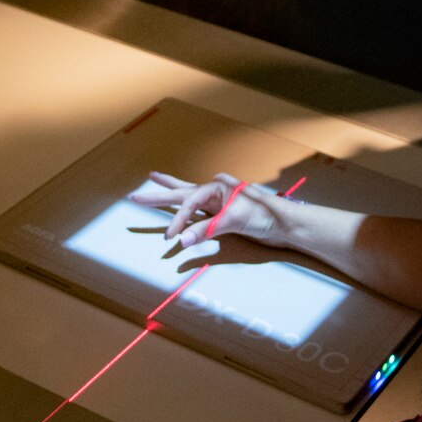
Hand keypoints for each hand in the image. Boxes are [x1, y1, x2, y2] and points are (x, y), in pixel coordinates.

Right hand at [130, 171, 288, 249]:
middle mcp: (215, 191)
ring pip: (188, 198)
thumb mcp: (235, 220)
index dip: (178, 220)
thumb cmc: (266, 216)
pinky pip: (198, 213)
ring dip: (170, 193)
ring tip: (152, 180)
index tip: (170, 236)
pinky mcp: (223, 215)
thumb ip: (207, 229)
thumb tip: (182, 240)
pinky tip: (179, 207)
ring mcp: (219, 203)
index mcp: (217, 186)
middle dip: (158, 194)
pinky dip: (185, 212)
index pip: (189, 203)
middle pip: (181, 192)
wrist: (287, 225)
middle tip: (135, 195)